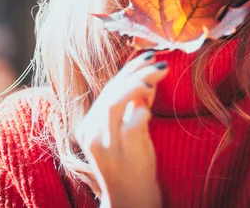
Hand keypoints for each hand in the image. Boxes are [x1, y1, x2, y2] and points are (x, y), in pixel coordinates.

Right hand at [74, 50, 167, 207]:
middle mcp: (91, 132)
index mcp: (89, 125)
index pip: (108, 89)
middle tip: (160, 63)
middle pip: (111, 92)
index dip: (128, 69)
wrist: (130, 201)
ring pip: (114, 102)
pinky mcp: (120, 153)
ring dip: (138, 84)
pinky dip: (142, 112)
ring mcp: (104, 144)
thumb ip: (134, 105)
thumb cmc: (131, 164)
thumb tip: (149, 75)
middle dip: (137, 72)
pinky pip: (131, 124)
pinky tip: (150, 110)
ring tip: (158, 75)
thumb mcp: (129, 130)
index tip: (148, 56)